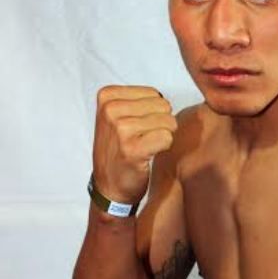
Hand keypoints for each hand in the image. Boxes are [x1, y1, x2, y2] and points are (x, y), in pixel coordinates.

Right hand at [92, 85, 177, 202]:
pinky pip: (167, 137)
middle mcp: (111, 110)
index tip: (136, 127)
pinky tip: (149, 154)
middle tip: (144, 138)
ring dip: (163, 136)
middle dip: (160, 123)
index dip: (153, 112)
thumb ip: (138, 100)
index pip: (154, 94)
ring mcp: (120, 129)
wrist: (109, 184)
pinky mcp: (132, 149)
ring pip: (168, 121)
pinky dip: (164, 147)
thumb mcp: (117, 116)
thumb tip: (165, 99)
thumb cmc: (118, 149)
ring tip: (145, 146)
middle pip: (163, 106)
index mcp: (107, 96)